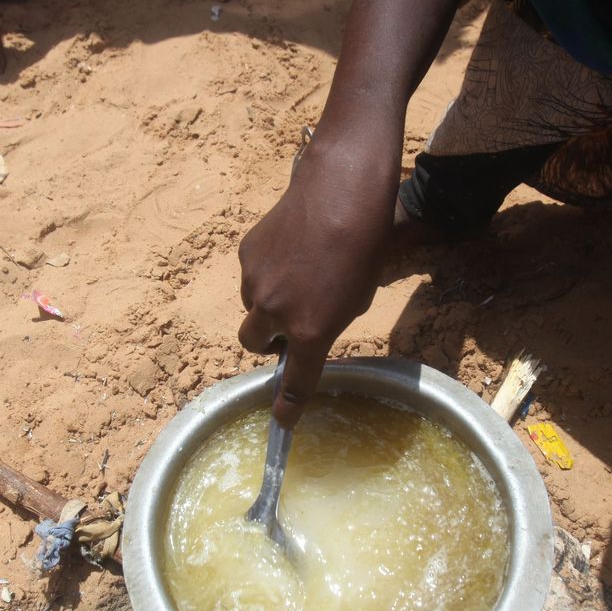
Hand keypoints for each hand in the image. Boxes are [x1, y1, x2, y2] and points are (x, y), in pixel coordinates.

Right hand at [238, 137, 403, 427]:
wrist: (341, 190)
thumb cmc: (364, 245)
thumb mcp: (358, 297)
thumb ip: (330, 321)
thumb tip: (312, 326)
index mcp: (311, 330)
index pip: (295, 381)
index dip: (288, 406)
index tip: (282, 420)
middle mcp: (275, 311)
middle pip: (254, 344)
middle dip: (267, 340)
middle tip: (289, 322)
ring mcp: (256, 281)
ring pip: (252, 305)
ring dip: (268, 301)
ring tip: (300, 271)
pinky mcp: (247, 253)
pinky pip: (252, 274)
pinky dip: (267, 270)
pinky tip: (293, 247)